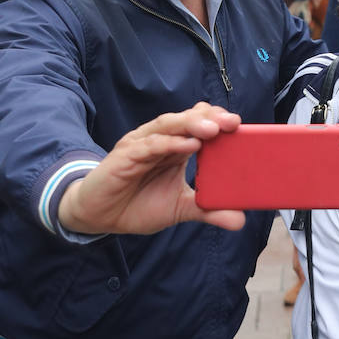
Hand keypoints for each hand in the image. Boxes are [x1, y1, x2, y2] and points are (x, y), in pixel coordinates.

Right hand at [57, 103, 245, 235]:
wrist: (99, 216)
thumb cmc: (137, 205)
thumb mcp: (179, 208)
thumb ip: (207, 210)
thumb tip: (239, 219)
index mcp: (174, 148)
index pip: (198, 125)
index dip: (217, 121)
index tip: (239, 125)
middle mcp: (159, 140)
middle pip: (186, 120)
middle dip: (210, 119)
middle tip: (232, 122)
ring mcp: (141, 145)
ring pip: (168, 126)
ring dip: (191, 125)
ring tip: (213, 129)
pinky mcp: (125, 156)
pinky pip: (149, 146)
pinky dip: (168, 144)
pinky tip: (187, 145)